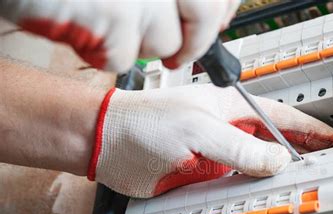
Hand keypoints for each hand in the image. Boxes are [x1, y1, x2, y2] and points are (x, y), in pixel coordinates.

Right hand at [2, 0, 238, 71]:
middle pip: (204, 16)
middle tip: (178, 54)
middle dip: (192, 42)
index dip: (219, 12)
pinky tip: (86, 30)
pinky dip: (104, 52)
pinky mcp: (110, 14)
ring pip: (164, 42)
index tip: (216, 22)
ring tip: (109, 23)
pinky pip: (123, 56)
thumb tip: (216, 16)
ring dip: (138, 43)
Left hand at [88, 84, 332, 197]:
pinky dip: (249, 193)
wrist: (105, 143)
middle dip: (298, 155)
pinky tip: (261, 200)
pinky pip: (233, 185)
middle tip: (324, 169)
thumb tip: (277, 159)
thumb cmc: (144, 124)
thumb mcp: (197, 131)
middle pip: (271, 144)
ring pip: (254, 168)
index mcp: (229, 109)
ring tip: (301, 189)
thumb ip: (237, 147)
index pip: (279, 117)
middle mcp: (226, 131)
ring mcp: (215, 154)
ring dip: (274, 178)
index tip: (331, 140)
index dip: (308, 129)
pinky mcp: (202, 175)